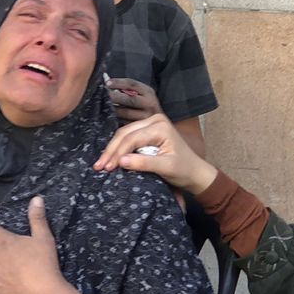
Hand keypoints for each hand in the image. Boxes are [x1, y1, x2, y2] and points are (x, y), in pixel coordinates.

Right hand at [93, 113, 218, 194]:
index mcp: (160, 126)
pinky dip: (118, 149)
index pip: (132, 138)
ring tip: (100, 165)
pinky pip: (128, 138)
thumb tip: (120, 161)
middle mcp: (154, 120)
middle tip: (99, 166)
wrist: (195, 172)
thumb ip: (144, 163)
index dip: (118, 153)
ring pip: (123, 134)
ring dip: (112, 150)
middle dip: (111, 151)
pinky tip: (109, 159)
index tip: (107, 168)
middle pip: (125, 134)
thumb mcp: (165, 167)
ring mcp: (150, 124)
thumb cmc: (184, 170)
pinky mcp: (146, 131)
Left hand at [106, 77, 161, 121]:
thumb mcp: (140, 93)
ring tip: (104, 105)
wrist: (158, 123)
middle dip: (115, 97)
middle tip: (104, 95)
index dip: (119, 83)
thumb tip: (106, 82)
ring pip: (125, 113)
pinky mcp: (139, 128)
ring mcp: (145, 118)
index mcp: (148, 93)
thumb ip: (126, 88)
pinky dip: (114, 118)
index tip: (107, 83)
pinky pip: (123, 123)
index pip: (133, 84)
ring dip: (112, 109)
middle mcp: (149, 105)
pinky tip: (108, 115)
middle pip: (130, 100)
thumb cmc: (143, 104)